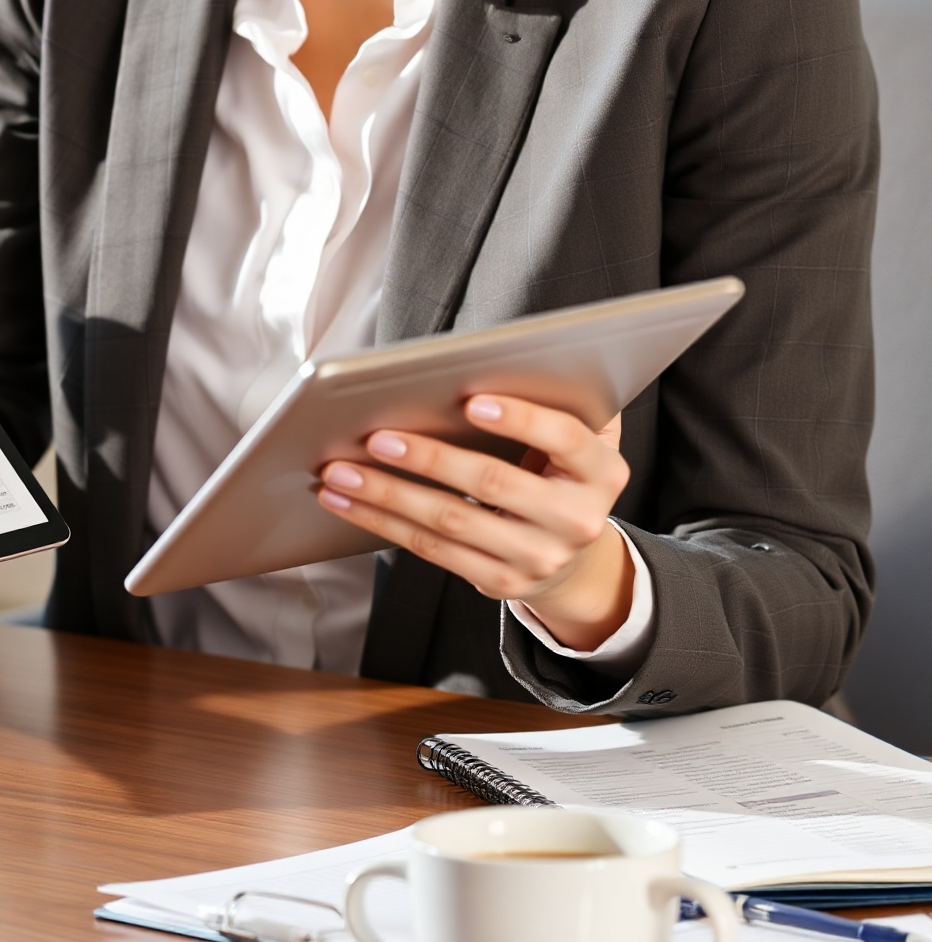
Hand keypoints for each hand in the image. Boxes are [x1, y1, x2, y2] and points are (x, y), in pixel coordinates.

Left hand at [315, 396, 633, 651]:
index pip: (564, 438)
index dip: (521, 419)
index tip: (470, 399)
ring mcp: (538, 556)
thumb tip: (483, 359)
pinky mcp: (501, 582)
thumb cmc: (557, 473)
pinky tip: (346, 502)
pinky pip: (432, 549)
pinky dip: (382, 522)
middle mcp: (577, 518)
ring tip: (339, 471)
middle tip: (375, 437)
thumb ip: (551, 404)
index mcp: (601, 471)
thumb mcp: (571, 443)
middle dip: (428, 457)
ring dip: (387, 494)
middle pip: (494, 481)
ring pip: (451, 520)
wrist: (573, 557)